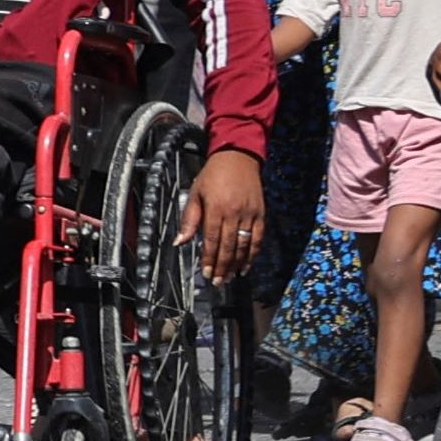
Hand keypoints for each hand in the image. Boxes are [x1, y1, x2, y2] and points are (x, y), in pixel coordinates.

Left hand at [175, 149, 264, 284]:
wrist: (237, 157)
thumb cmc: (213, 175)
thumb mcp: (195, 193)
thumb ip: (189, 219)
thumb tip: (180, 242)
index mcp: (215, 207)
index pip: (212, 239)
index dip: (209, 259)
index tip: (206, 273)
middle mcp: (234, 212)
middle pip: (228, 246)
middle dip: (222, 267)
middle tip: (218, 282)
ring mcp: (249, 214)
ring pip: (244, 245)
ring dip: (236, 264)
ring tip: (230, 277)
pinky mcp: (261, 214)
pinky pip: (258, 238)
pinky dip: (253, 254)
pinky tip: (246, 266)